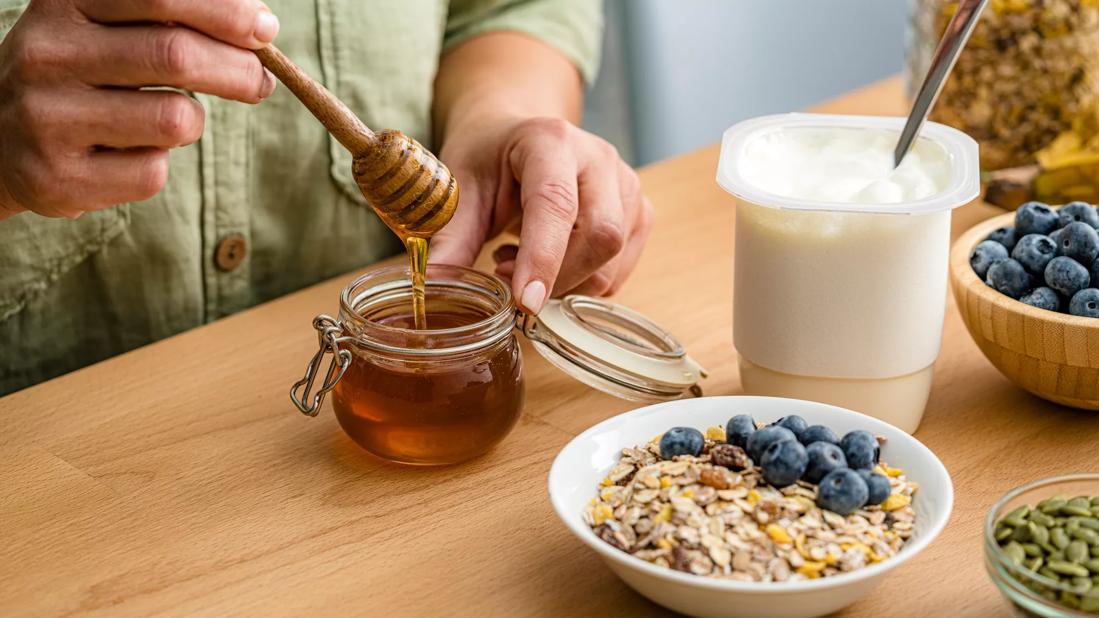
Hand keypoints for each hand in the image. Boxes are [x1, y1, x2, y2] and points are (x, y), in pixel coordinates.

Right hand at [0, 0, 280, 218]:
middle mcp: (46, 54)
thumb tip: (259, 25)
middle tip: (261, 81)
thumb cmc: (78, 74)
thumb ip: (168, 16)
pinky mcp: (57, 178)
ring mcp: (46, 118)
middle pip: (176, 55)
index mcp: (62, 3)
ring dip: (194, 123)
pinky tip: (128, 154)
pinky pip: (153, 173)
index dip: (225, 12)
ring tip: (173, 119)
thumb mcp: (104, 26)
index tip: (266, 29)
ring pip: (176, 120)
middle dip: (238, 70)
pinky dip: (158, 164)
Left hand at [430, 115, 653, 313]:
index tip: (525, 301)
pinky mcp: (638, 212)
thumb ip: (451, 238)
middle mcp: (599, 158)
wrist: (517, 137)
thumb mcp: (459, 188)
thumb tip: (435, 288)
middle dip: (558, 278)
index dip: (543, 257)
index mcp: (551, 140)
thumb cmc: (488, 159)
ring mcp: (627, 185)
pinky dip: (582, 282)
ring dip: (565, 283)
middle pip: (602, 235)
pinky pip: (620, 270)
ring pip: (613, 261)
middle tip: (506, 281)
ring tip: (519, 265)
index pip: (557, 204)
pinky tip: (549, 263)